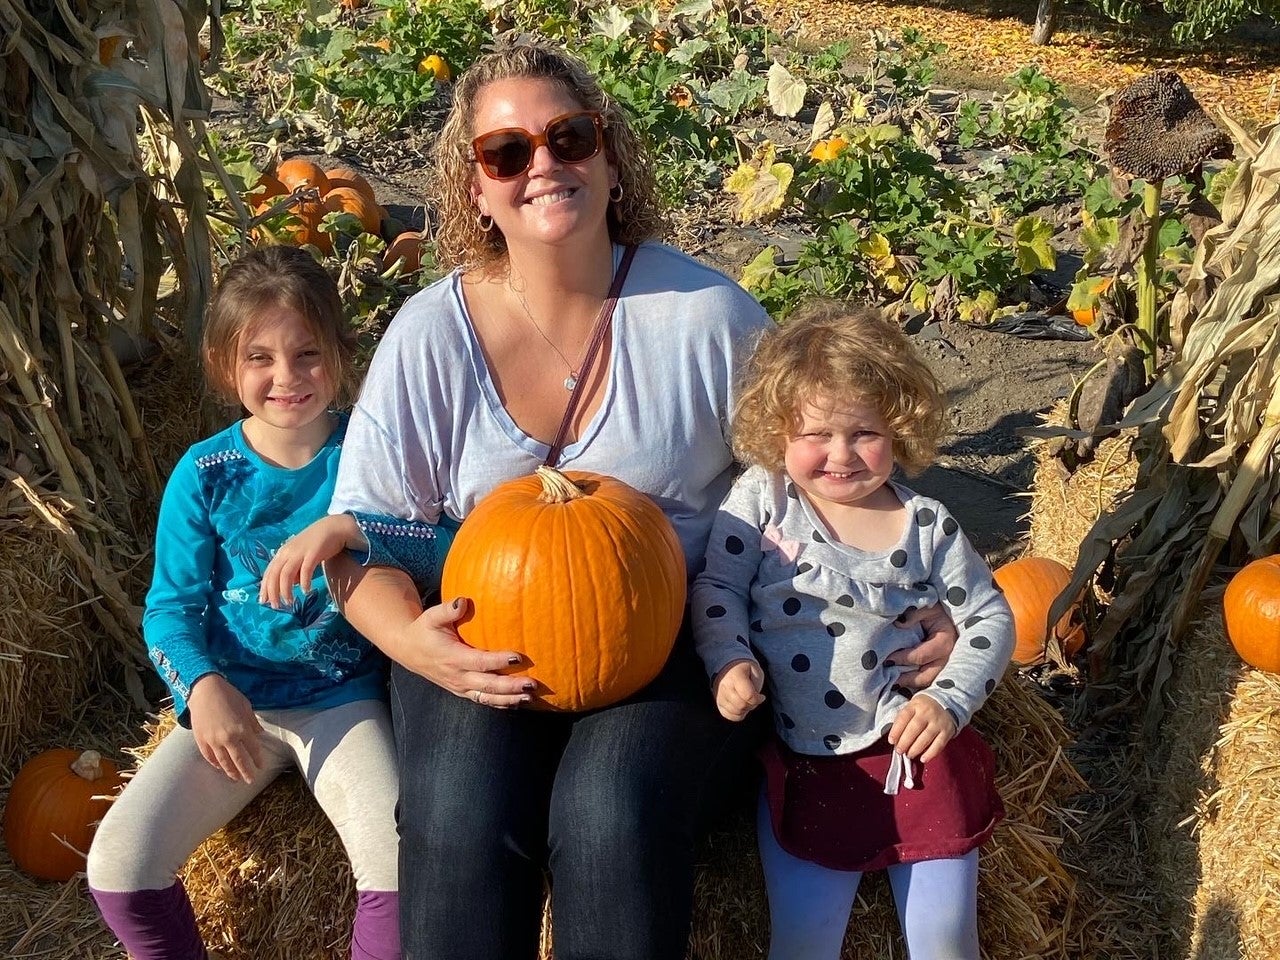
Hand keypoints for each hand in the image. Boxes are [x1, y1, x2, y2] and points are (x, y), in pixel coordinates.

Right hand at [188, 674, 264, 783]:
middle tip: (250, 780)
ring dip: (230, 771)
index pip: (253, 749)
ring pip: (223, 761)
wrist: (204, 690)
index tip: (261, 766)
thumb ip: (253, 722)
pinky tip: (219, 767)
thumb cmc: (228, 695)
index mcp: (242, 729)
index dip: (257, 759)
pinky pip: (209, 756)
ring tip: (235, 779)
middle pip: (239, 760)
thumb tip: (259, 733)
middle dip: (246, 772)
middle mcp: (228, 737)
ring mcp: (213, 740)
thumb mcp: (246, 706)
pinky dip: (214, 763)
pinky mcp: (201, 740)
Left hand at [259, 515, 362, 608]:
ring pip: (286, 574)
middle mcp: (287, 552)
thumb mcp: (299, 556)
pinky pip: (305, 570)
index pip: (269, 572)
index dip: (265, 588)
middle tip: (276, 606)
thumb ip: (293, 569)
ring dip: (286, 590)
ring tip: (289, 602)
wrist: (332, 528)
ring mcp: (300, 552)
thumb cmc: (315, 544)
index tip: (263, 601)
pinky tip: (306, 591)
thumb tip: (290, 584)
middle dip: (273, 592)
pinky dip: (304, 582)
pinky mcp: (313, 553)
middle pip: (275, 575)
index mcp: (282, 553)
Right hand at [401, 597, 534, 708]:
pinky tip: (519, 703)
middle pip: (488, 686)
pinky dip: (501, 704)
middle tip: (532, 684)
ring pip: (487, 698)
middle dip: (511, 687)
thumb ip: (448, 609)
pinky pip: (483, 700)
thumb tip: (464, 601)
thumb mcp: (431, 616)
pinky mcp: (463, 692)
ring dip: (509, 699)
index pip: (479, 662)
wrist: (409, 650)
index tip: (518, 657)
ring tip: (530, 698)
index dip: (498, 661)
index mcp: (452, 658)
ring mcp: (460, 687)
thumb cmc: (425, 630)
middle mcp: (457, 676)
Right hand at [712, 659, 765, 721]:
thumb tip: (754, 699)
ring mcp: (720, 695)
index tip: (761, 696)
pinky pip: (730, 716)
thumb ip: (757, 685)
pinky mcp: (718, 703)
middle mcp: (725, 686)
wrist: (730, 668)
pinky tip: (742, 707)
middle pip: (741, 705)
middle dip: (752, 705)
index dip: (758, 699)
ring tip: (748, 701)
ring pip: (736, 712)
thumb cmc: (745, 670)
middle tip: (755, 699)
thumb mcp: (756, 671)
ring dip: (746, 709)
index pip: (748, 695)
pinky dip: (738, 714)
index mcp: (735, 676)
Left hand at [887, 603, 958, 689]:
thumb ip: (914, 614)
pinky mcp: (941, 668)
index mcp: (945, 641)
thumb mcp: (927, 607)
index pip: (921, 656)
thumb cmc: (936, 610)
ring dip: (911, 684)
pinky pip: (929, 680)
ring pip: (929, 682)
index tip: (887, 660)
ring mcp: (946, 665)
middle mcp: (947, 657)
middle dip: (907, 679)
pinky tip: (902, 684)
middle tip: (889, 680)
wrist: (949, 614)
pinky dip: (916, 684)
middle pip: (927, 676)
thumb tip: (899, 624)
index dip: (903, 659)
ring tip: (893, 684)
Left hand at [887, 693, 955, 761]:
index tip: (891, 741)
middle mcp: (927, 712)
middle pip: (914, 728)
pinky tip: (923, 759)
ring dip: (916, 749)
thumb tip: (895, 739)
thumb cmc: (923, 708)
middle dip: (905, 741)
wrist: (946, 702)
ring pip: (926, 737)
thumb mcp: (912, 707)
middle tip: (899, 751)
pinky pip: (939, 744)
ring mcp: (938, 722)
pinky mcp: (947, 731)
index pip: (904, 717)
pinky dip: (930, 753)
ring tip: (909, 755)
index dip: (896, 730)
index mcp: (915, 705)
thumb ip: (903, 720)